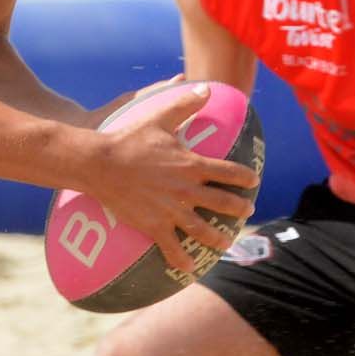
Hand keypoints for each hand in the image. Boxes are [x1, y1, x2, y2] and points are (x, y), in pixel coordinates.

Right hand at [81, 85, 258, 275]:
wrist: (101, 163)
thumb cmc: (130, 138)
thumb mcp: (160, 117)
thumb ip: (185, 103)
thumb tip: (205, 86)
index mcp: (192, 165)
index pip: (228, 172)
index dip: (244, 177)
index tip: (253, 181)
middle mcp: (187, 190)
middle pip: (222, 203)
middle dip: (238, 208)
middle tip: (246, 211)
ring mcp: (171, 210)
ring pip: (202, 229)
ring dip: (217, 238)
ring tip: (226, 244)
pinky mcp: (154, 225)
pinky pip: (172, 247)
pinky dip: (181, 259)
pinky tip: (188, 269)